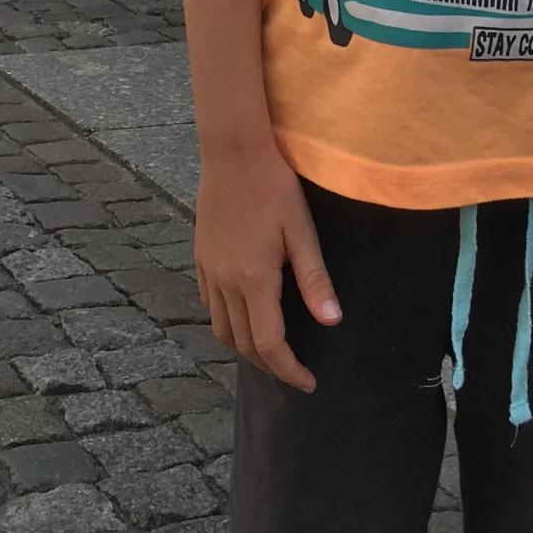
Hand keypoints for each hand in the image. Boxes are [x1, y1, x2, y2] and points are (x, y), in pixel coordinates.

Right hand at [194, 139, 340, 392]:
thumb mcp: (301, 230)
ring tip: (271, 350)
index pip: (269, 344)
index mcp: (253, 280)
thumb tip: (332, 322)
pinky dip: (227, 322)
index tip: (308, 382)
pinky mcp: (200, 257)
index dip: (289, 370)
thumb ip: (315, 279)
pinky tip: (244, 313)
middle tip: (294, 371)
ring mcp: (208, 270)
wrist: (233, 150)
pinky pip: (209, 305)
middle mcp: (225, 282)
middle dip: (270, 365)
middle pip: (243, 344)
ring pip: (221, 329)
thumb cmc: (274, 186)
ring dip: (245, 348)